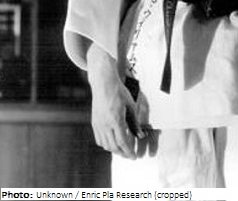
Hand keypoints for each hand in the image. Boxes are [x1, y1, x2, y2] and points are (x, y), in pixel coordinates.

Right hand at [87, 43, 153, 158]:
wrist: (103, 83)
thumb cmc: (118, 91)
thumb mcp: (131, 105)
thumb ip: (135, 122)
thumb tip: (140, 135)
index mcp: (116, 119)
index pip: (123, 142)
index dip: (129, 152)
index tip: (134, 157)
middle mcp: (105, 124)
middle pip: (114, 146)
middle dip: (123, 153)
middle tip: (130, 155)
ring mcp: (98, 124)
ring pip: (105, 145)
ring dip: (114, 150)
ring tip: (122, 150)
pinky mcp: (94, 122)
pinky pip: (99, 139)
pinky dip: (106, 144)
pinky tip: (112, 143)